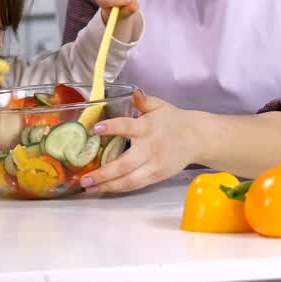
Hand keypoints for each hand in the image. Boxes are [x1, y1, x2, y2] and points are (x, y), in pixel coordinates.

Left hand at [80, 90, 196, 193]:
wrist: (196, 138)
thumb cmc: (172, 120)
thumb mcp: (159, 106)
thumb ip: (144, 101)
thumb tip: (135, 92)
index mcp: (147, 128)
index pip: (127, 127)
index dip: (112, 128)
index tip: (95, 128)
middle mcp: (149, 149)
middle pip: (124, 164)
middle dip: (104, 173)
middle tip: (84, 178)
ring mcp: (154, 166)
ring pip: (129, 180)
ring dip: (108, 186)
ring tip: (89, 187)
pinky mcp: (157, 177)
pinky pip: (136, 185)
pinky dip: (119, 189)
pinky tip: (104, 189)